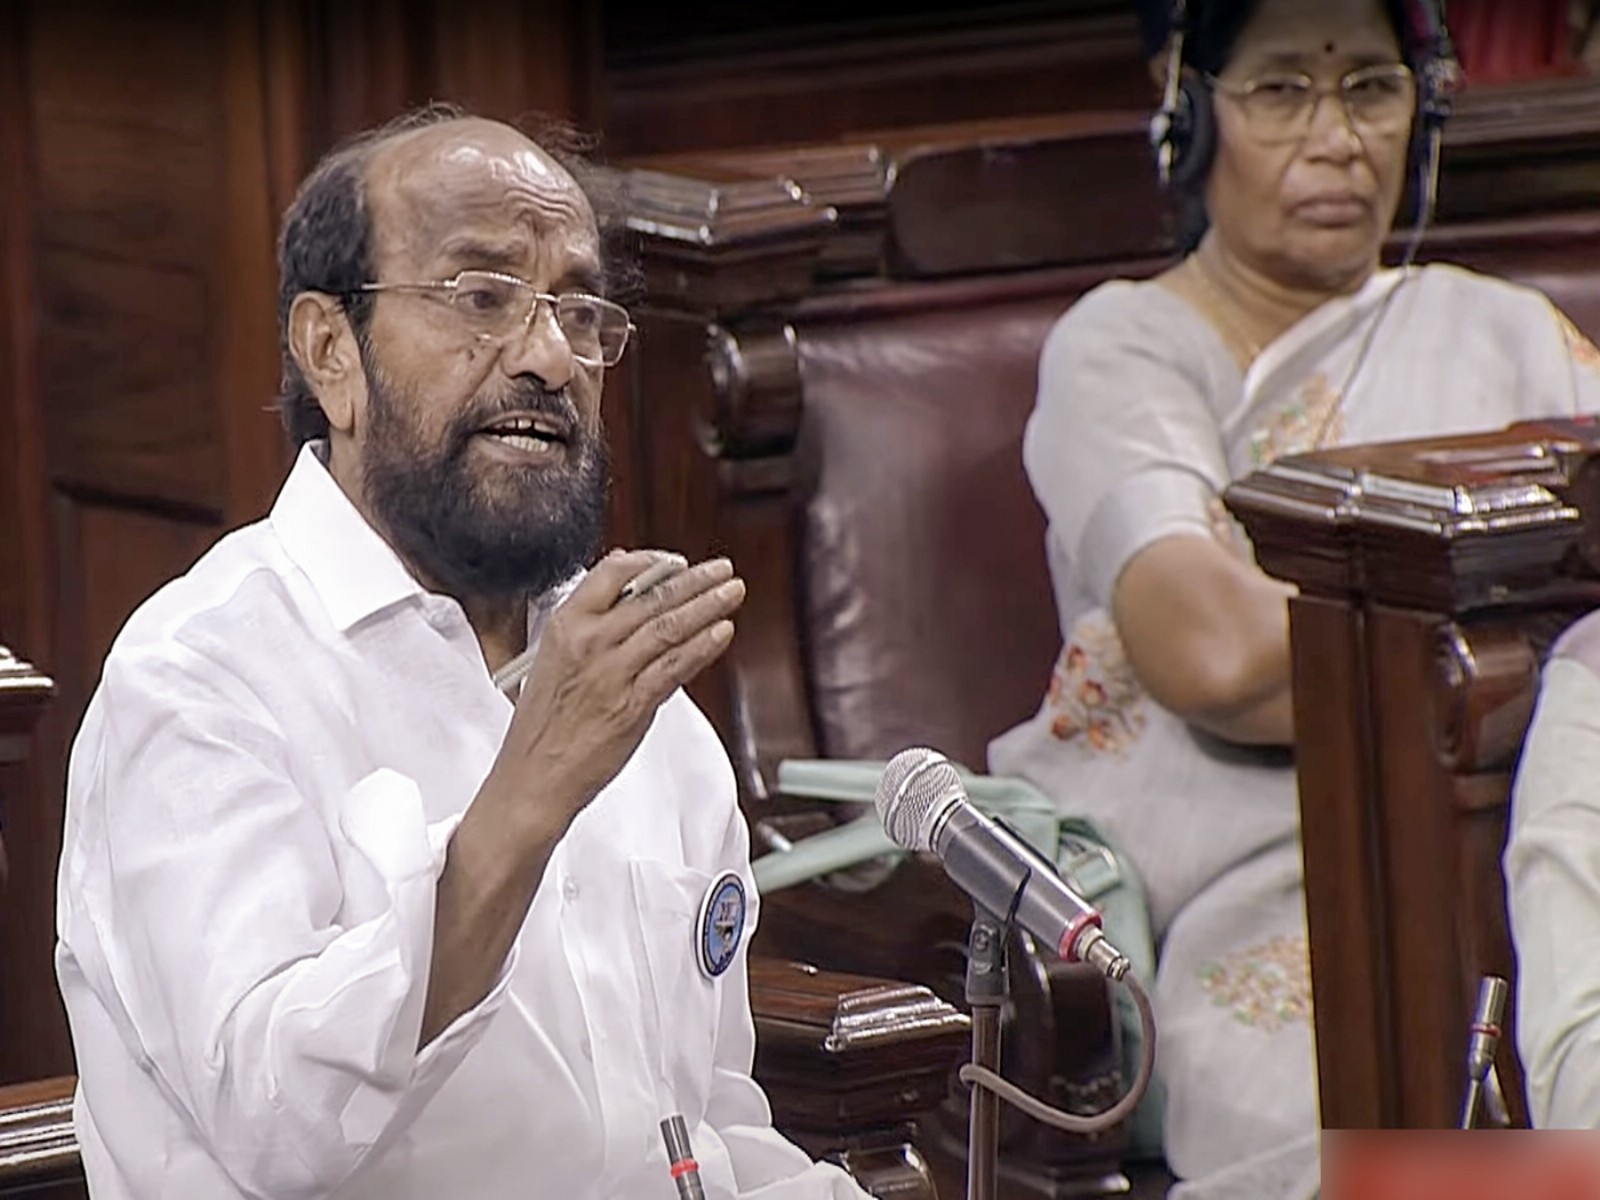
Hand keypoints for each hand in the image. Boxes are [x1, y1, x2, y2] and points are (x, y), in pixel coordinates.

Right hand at [485, 550, 745, 839]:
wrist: (535, 775)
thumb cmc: (543, 723)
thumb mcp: (551, 658)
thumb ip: (588, 625)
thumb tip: (623, 592)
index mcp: (565, 625)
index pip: (612, 573)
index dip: (650, 562)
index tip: (676, 563)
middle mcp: (589, 642)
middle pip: (652, 597)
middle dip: (695, 580)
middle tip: (722, 570)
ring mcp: (612, 673)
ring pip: (669, 627)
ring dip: (708, 606)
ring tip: (733, 592)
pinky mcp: (632, 705)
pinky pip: (675, 667)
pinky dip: (703, 646)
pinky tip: (722, 632)